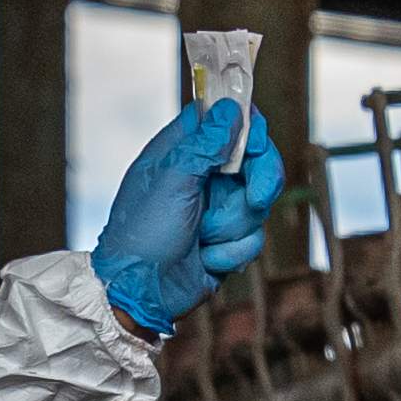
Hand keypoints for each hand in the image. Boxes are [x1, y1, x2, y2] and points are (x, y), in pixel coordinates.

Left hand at [90, 100, 286, 334]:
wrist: (141, 292)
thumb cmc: (142, 235)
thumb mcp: (171, 182)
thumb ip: (204, 145)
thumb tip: (229, 109)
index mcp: (182, 151)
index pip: (225, 119)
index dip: (248, 127)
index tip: (256, 144)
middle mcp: (203, 175)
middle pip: (256, 160)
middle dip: (259, 182)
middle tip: (255, 197)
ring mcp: (218, 208)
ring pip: (258, 203)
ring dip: (233, 225)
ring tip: (203, 237)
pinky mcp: (228, 239)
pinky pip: (254, 237)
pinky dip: (232, 251)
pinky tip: (206, 257)